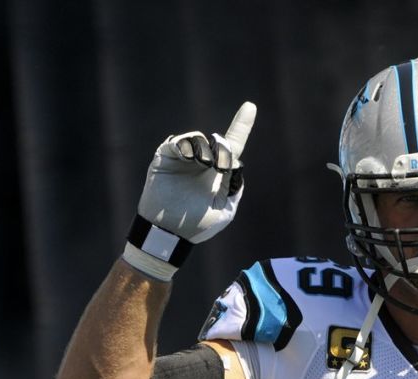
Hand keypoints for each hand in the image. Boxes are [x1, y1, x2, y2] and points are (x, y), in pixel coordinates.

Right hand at [123, 102, 256, 279]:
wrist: (168, 233)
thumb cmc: (198, 226)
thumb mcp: (225, 210)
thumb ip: (234, 186)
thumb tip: (234, 161)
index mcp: (219, 173)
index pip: (233, 146)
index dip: (242, 126)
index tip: (251, 106)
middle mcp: (202, 162)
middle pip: (219, 142)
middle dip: (223, 151)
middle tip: (219, 167)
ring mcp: (184, 158)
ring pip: (200, 139)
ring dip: (205, 150)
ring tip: (203, 164)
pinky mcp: (166, 157)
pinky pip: (179, 142)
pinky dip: (187, 146)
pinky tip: (190, 158)